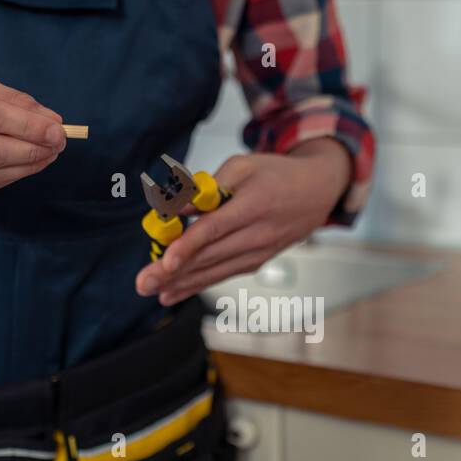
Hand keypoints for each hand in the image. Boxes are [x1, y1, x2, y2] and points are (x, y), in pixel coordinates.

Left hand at [135, 139, 351, 304]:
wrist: (317, 191)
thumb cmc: (275, 174)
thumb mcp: (241, 167)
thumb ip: (206, 189)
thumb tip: (174, 207)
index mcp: (253, 205)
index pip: (215, 229)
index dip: (189, 246)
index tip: (165, 260)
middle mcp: (257, 234)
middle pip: (209, 256)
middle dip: (173, 272)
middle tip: (143, 283)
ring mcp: (259, 252)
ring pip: (215, 271)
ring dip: (182, 284)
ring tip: (153, 292)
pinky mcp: (256, 261)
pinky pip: (223, 274)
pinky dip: (198, 284)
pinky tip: (174, 292)